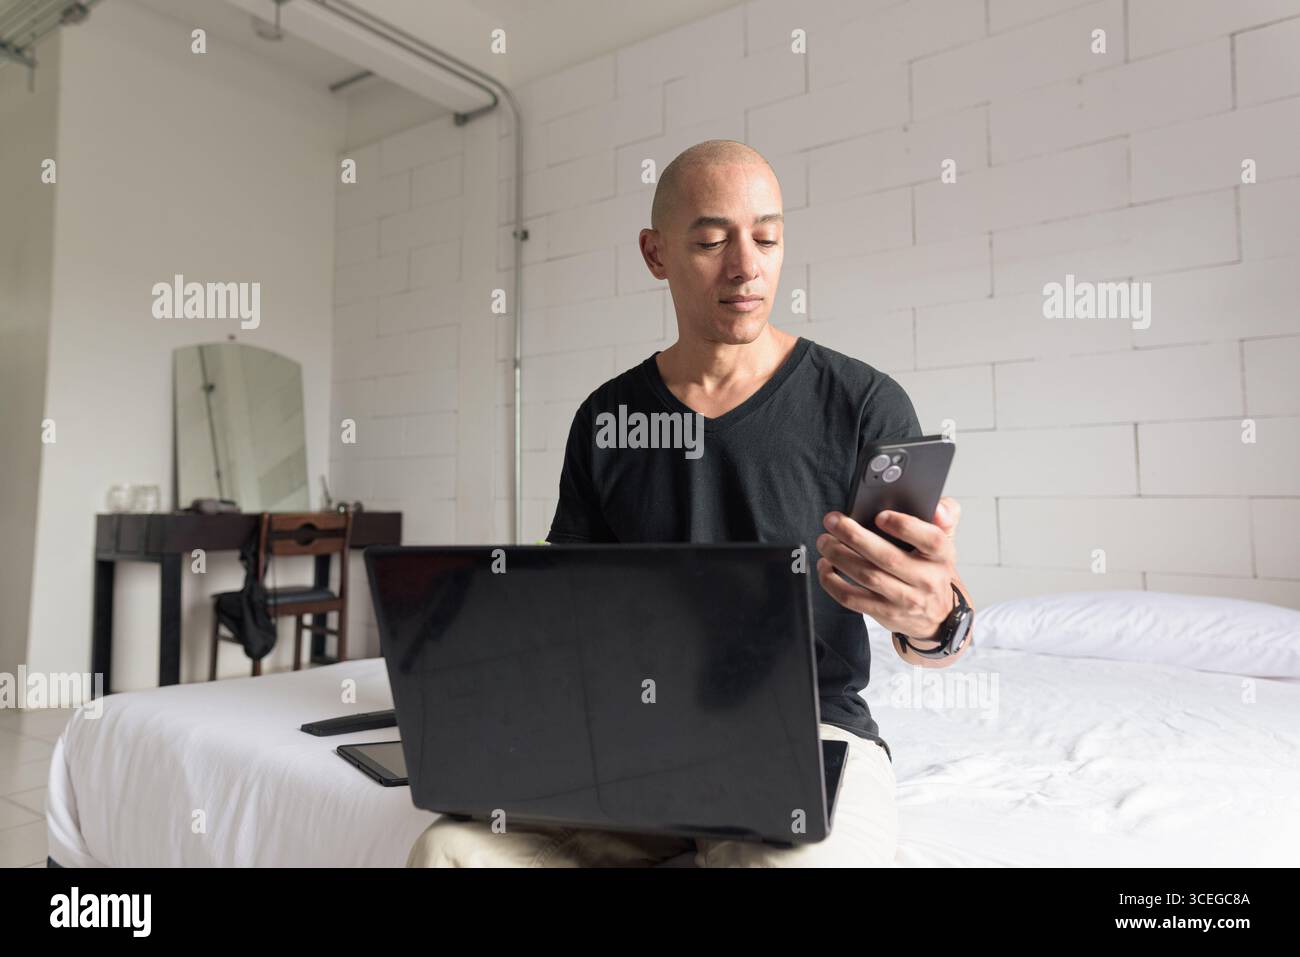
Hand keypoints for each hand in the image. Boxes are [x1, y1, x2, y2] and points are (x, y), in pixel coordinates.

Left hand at [815, 496, 961, 639]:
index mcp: (941, 556)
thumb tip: (937, 505)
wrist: (937, 614)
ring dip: (839, 556)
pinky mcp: (886, 614)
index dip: (904, 526)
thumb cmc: (932, 568)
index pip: (930, 539)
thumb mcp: (945, 541)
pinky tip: (825, 566)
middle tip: (832, 521)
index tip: (880, 515)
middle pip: (888, 557)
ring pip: (867, 576)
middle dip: (854, 536)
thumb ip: (945, 515)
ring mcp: (905, 600)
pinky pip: (853, 599)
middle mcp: (926, 579)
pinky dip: (832, 582)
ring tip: (824, 540)